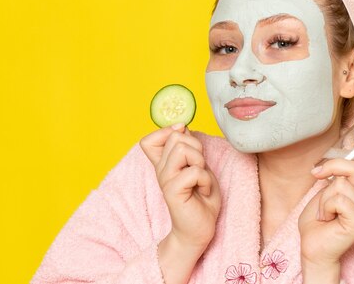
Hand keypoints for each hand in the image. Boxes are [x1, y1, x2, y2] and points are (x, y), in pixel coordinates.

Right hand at [139, 123, 220, 250]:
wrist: (200, 227)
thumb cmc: (201, 196)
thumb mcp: (197, 164)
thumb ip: (188, 146)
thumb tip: (181, 127)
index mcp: (163, 163)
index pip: (149, 139)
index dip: (168, 132)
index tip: (185, 145)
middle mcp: (160, 170)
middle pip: (175, 136)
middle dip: (196, 148)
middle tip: (199, 168)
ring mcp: (165, 180)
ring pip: (182, 149)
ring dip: (200, 162)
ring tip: (200, 179)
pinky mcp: (172, 191)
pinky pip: (194, 171)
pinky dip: (205, 180)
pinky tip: (201, 192)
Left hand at [298, 135, 353, 275]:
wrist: (313, 247)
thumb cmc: (318, 221)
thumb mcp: (326, 191)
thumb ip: (338, 178)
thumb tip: (337, 166)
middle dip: (331, 168)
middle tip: (317, 177)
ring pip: (341, 185)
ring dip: (324, 197)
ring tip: (326, 212)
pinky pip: (339, 199)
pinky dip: (325, 207)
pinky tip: (328, 219)